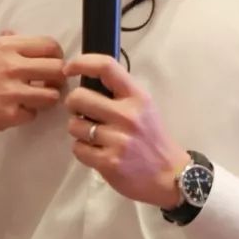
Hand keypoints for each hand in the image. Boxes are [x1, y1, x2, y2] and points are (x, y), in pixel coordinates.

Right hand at [0, 33, 66, 135]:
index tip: (53, 62)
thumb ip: (2, 42)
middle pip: (57, 69)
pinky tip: (16, 110)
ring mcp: (10, 92)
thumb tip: (16, 34)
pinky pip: (33, 114)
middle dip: (58, 77)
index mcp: (5, 46)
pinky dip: (28, 114)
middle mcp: (11, 66)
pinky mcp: (7, 115)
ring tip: (36, 98)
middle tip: (51, 82)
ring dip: (47, 98)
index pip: (49, 45)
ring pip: (52, 95)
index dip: (56, 55)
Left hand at [63, 54, 188, 207]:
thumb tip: (86, 78)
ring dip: (78, 129)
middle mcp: (127, 115)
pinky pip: (77, 148)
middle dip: (73, 104)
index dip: (82, 62)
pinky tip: (95, 151)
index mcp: (137, 96)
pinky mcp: (109, 163)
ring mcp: (118, 140)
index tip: (69, 68)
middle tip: (81, 111)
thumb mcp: (144, 106)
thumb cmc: (152, 137)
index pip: (106, 67)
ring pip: (74, 125)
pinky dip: (82, 149)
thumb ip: (120, 93)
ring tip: (92, 135)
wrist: (170, 175)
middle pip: (79, 97)